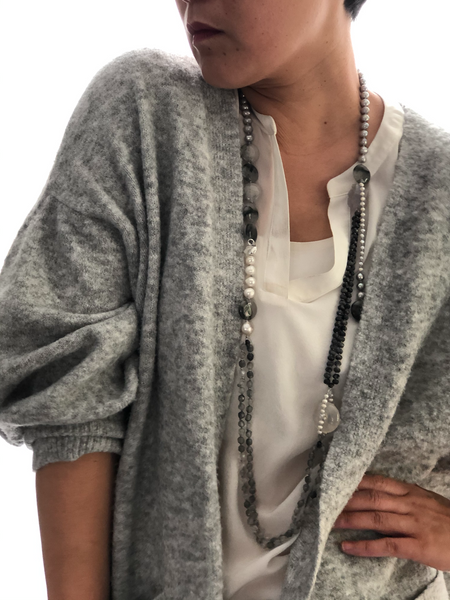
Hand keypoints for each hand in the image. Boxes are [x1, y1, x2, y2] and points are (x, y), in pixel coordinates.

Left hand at [332, 473, 449, 570]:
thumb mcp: (429, 501)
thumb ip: (407, 496)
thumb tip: (384, 492)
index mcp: (411, 492)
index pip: (378, 482)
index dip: (355, 482)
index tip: (336, 482)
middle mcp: (410, 504)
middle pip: (372, 498)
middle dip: (347, 500)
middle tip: (326, 503)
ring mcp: (414, 525)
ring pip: (376, 519)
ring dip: (350, 521)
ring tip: (330, 523)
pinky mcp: (418, 546)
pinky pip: (387, 545)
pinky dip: (365, 546)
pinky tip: (348, 547)